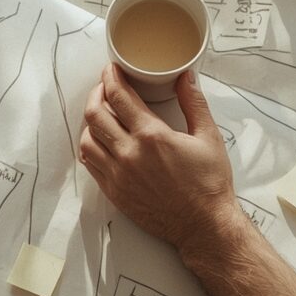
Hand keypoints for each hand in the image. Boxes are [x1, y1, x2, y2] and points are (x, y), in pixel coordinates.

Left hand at [78, 65, 238, 251]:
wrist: (204, 225)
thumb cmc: (209, 184)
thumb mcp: (208, 137)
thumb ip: (194, 103)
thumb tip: (185, 77)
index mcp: (152, 136)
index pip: (118, 97)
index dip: (111, 77)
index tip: (111, 69)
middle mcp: (129, 154)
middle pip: (95, 114)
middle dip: (96, 93)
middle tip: (105, 87)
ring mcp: (118, 175)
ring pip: (87, 139)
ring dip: (90, 120)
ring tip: (101, 112)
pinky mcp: (114, 192)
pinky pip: (90, 163)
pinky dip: (90, 146)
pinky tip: (100, 140)